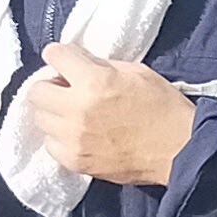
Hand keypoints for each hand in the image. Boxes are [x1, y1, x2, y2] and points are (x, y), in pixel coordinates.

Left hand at [20, 43, 200, 187]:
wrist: (180, 150)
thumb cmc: (163, 108)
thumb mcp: (137, 72)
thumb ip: (102, 65)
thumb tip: (78, 64)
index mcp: (95, 81)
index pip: (54, 55)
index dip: (60, 55)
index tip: (65, 60)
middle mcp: (77, 108)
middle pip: (36, 91)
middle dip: (50, 86)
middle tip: (66, 90)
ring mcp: (73, 138)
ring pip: (40, 119)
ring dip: (53, 113)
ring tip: (72, 115)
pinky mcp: (76, 161)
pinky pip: (50, 145)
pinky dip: (60, 138)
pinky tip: (78, 135)